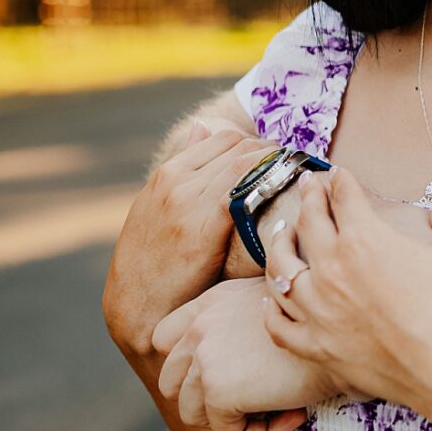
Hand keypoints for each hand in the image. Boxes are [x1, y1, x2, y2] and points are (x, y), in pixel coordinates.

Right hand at [103, 119, 278, 369]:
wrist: (134, 303)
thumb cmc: (150, 261)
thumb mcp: (155, 206)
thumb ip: (182, 168)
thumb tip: (201, 127)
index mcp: (168, 173)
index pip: (223, 137)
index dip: (256, 144)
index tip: (276, 158)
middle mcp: (177, 180)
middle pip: (238, 146)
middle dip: (272, 152)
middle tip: (294, 167)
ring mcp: (189, 201)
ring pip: (245, 164)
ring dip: (277, 166)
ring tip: (297, 179)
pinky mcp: (203, 227)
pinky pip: (243, 192)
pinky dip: (267, 186)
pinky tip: (286, 196)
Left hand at [155, 278, 326, 430]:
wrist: (348, 329)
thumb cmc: (329, 325)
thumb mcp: (277, 313)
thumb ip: (244, 333)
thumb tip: (241, 376)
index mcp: (211, 303)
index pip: (166, 340)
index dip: (190, 369)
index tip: (232, 379)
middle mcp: (200, 325)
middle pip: (171, 382)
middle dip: (211, 401)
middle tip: (259, 401)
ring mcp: (204, 357)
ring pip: (193, 414)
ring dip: (236, 420)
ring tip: (280, 407)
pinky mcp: (218, 390)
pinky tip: (295, 415)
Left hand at [260, 174, 431, 416]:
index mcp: (364, 238)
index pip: (343, 197)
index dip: (341, 181)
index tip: (338, 175)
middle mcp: (331, 270)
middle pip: (308, 223)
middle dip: (307, 198)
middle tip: (308, 187)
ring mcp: (319, 311)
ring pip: (281, 270)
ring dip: (279, 246)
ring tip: (282, 235)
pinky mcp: (319, 348)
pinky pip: (279, 326)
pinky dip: (271, 310)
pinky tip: (271, 298)